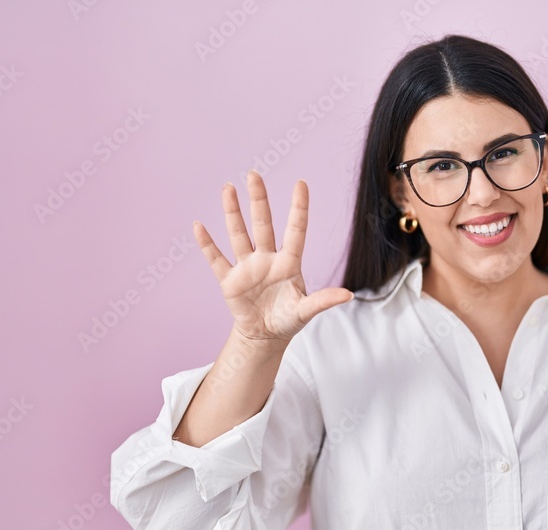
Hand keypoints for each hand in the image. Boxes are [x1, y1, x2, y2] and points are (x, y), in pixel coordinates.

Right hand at [193, 170, 354, 346]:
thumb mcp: (305, 311)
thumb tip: (349, 295)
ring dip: (232, 213)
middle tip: (254, 174)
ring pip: (239, 234)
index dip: (298, 208)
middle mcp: (267, 259)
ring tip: (228, 188)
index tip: (301, 183)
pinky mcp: (229, 280)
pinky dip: (207, 244)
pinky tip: (198, 226)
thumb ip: (323, 301)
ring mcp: (247, 267)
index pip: (295, 230)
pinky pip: (216, 259)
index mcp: (289, 263)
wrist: (264, 336)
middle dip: (258, 200)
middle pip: (262, 224)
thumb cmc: (288, 320)